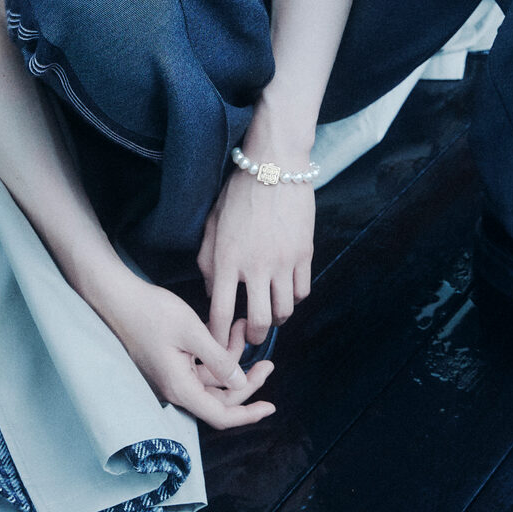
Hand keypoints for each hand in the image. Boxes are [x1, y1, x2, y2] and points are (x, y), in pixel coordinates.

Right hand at [103, 274, 274, 428]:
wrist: (118, 298)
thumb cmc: (152, 312)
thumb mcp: (192, 333)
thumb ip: (219, 360)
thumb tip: (241, 384)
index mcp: (180, 388)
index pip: (221, 415)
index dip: (248, 414)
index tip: (271, 406)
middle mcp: (175, 389)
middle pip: (219, 400)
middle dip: (246, 382)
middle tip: (267, 362)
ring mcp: (171, 377)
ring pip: (211, 381)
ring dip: (231, 360)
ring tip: (242, 329)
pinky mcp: (169, 364)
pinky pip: (200, 369)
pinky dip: (216, 354)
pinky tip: (225, 331)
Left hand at [198, 164, 314, 347]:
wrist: (274, 166)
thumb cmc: (238, 193)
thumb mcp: (212, 224)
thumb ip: (208, 261)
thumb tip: (213, 293)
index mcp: (227, 258)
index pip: (221, 311)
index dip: (219, 336)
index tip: (219, 345)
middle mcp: (256, 265)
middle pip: (259, 321)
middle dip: (254, 337)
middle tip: (251, 335)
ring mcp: (283, 261)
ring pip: (284, 311)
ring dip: (276, 318)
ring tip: (270, 313)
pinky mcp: (304, 253)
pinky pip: (302, 291)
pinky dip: (294, 298)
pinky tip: (286, 291)